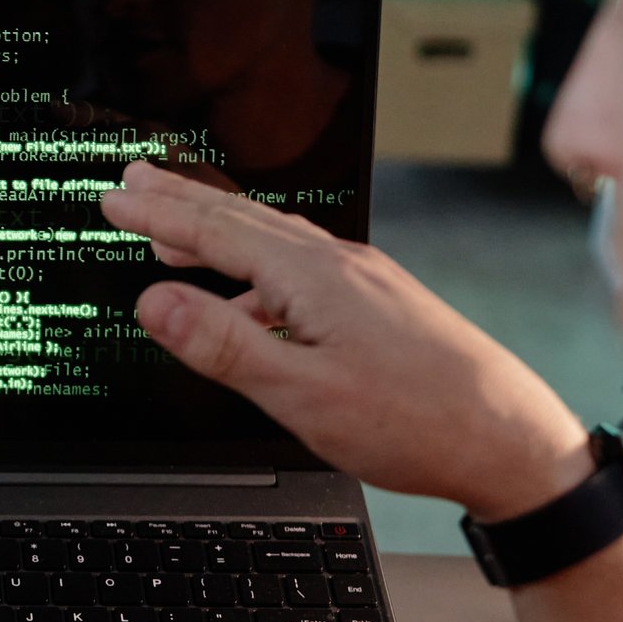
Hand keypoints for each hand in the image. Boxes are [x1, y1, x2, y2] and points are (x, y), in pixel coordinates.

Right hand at [98, 163, 592, 522]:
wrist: (509, 440)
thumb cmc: (416, 422)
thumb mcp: (300, 393)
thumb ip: (222, 345)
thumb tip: (155, 303)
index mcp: (313, 277)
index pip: (215, 232)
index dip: (156, 215)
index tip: (113, 200)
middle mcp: (340, 265)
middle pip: (243, 219)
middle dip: (181, 201)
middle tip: (134, 181)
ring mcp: (364, 282)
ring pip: (273, 240)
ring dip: (218, 229)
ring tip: (175, 230)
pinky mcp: (380, 304)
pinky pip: (301, 265)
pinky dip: (257, 264)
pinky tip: (251, 296)